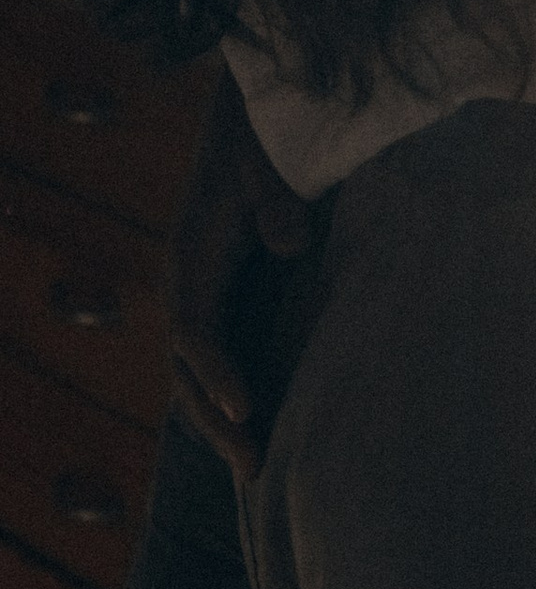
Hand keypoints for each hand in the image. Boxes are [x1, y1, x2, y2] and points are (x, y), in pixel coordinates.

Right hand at [169, 67, 317, 484]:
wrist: (255, 115)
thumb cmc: (263, 137)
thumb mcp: (270, 160)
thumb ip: (279, 200)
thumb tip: (292, 242)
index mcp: (192, 257)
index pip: (195, 330)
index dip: (217, 373)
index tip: (246, 410)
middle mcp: (190, 286)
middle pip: (191, 370)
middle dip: (218, 422)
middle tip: (255, 469)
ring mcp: (208, 297)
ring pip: (204, 375)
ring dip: (228, 422)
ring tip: (261, 473)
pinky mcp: (232, 301)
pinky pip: (229, 361)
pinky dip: (241, 398)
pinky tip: (270, 432)